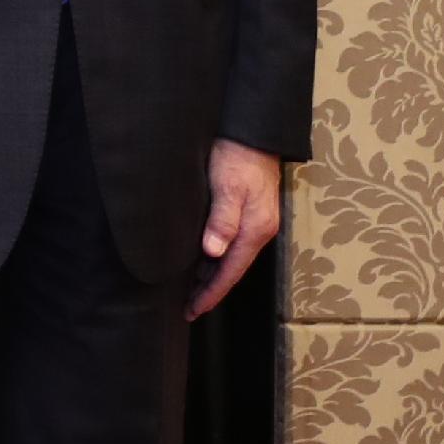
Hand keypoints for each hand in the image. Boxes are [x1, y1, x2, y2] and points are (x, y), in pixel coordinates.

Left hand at [193, 139, 285, 318]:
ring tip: (187, 290)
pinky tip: (199, 258)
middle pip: (232, 269)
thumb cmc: (237, 156)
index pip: (231, 272)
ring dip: (210, 275)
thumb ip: (222, 219)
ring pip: (231, 258)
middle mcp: (258, 230)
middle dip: (209, 290)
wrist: (253, 132)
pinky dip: (214, 257)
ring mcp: (255, 222)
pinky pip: (231, 243)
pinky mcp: (248, 212)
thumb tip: (212, 253)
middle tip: (185, 307)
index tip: (192, 310)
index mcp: (255, 230)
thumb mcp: (228, 186)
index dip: (211, 293)